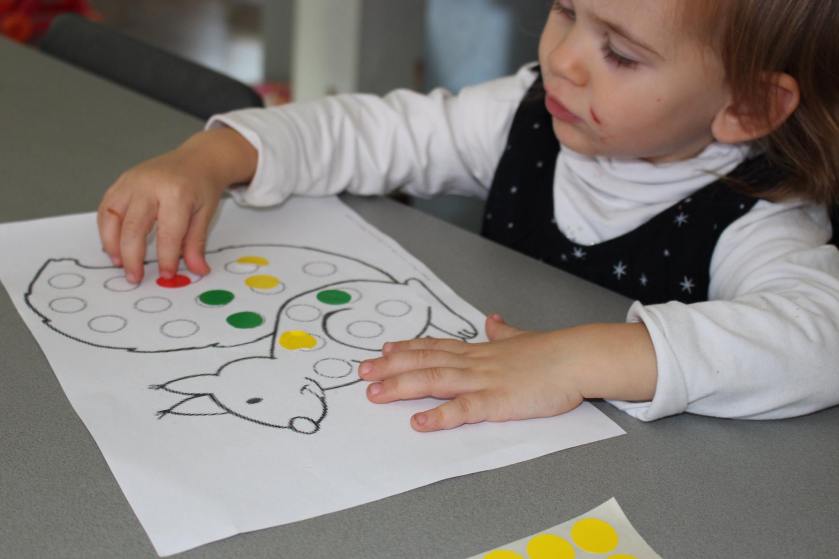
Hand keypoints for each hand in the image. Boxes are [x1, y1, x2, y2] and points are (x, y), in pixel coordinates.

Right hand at [97, 128, 256, 282]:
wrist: (197, 159)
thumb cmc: (201, 187)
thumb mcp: (205, 215)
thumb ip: (196, 244)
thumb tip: (197, 271)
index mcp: (176, 194)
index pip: (168, 234)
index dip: (166, 258)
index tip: (167, 275)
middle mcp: (150, 186)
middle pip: (133, 227)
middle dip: (132, 257)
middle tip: (134, 278)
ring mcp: (131, 181)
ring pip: (112, 217)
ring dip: (112, 244)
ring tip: (119, 263)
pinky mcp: (121, 181)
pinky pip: (106, 208)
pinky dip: (106, 229)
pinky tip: (113, 245)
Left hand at [359, 315, 656, 431]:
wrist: (575, 358)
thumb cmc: (551, 353)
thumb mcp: (521, 337)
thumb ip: (503, 332)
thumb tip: (492, 319)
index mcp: (479, 350)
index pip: (436, 346)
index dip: (407, 348)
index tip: (383, 349)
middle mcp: (473, 362)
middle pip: (424, 362)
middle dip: (390, 367)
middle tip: (361, 372)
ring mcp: (483, 381)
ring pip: (434, 382)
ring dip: (401, 387)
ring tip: (374, 394)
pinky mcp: (496, 402)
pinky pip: (462, 410)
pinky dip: (439, 417)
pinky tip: (418, 423)